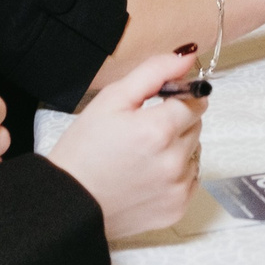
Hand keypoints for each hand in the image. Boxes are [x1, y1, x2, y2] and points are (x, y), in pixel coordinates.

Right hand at [48, 50, 207, 239]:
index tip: (159, 104)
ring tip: (142, 157)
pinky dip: (176, 176)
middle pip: (196, 126)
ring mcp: (177, 189)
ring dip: (177, 150)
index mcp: (159, 130)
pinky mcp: (176, 209)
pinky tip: (147, 177)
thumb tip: (188, 55)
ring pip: (195, 153)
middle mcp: (174, 161)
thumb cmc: (84, 149)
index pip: (196, 100)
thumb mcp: (111, 99)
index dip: (178, 98)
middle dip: (176, 123)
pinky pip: (191, 180)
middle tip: (142, 133)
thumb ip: (154, 72)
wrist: (67, 202)